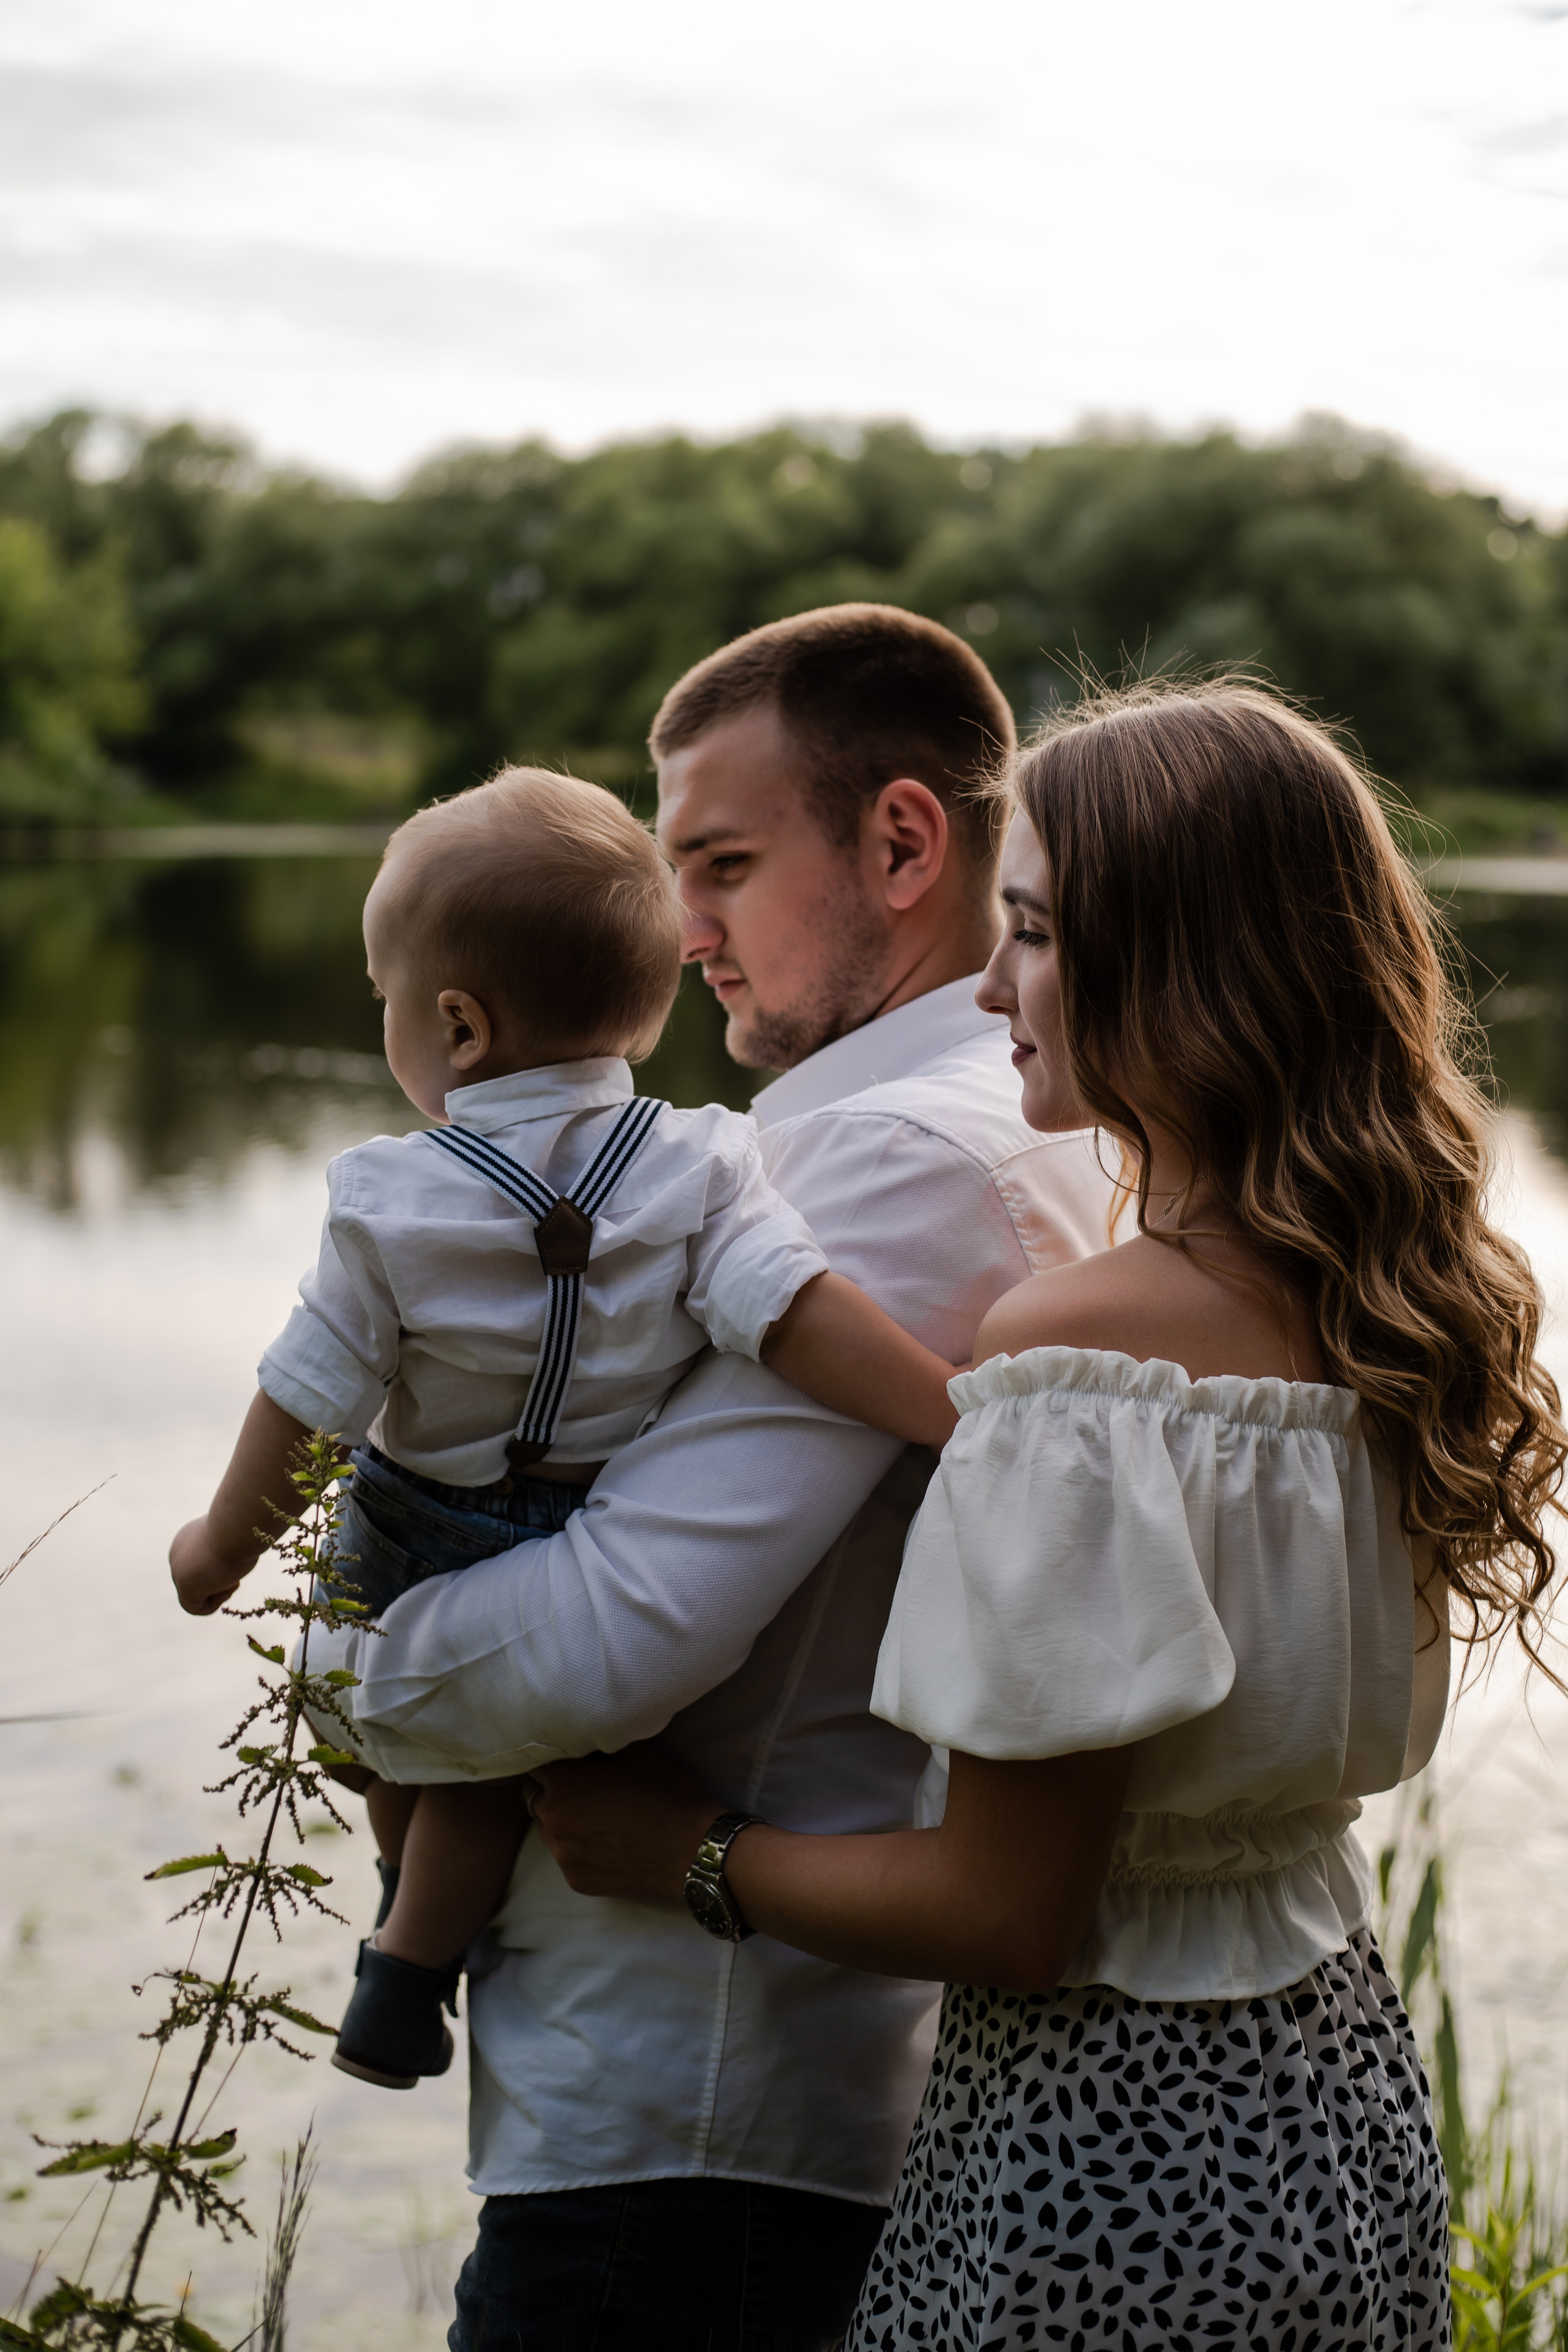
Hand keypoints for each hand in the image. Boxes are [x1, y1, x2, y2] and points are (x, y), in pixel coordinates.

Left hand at [169, 1517, 250, 1616]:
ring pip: (195, 1595)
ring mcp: (178, 1570)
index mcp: (187, 1539)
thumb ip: (225, 1553)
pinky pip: (194, 1608)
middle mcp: (178, 1554)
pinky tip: (227, 1587)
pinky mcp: (184, 1585)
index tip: (236, 1562)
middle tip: (236, 1574)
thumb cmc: (241, 1528)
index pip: (199, 1565)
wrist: (235, 1526)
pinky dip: (213, 1605)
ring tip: (232, 1579)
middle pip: (197, 1581)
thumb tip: (229, 1570)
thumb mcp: (234, 1539)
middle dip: (219, 1582)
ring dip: (219, 1592)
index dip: (220, 1569)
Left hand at [524, 1744, 717, 1904]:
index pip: (535, 1763)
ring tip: (596, 1817)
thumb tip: (583, 1738)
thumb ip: (599, 1743)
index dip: (554, 1759)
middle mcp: (553, 1820)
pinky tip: (607, 1843)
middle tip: (582, 1787)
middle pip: (534, 1797)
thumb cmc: (667, 1794)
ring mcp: (563, 1856)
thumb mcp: (636, 1752)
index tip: (571, 1760)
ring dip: (562, 1819)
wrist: (693, 1851)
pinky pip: (566, 1856)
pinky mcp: (576, 1881)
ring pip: (547, 1830)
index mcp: (562, 1784)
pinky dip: (577, 1847)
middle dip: (552, 1789)